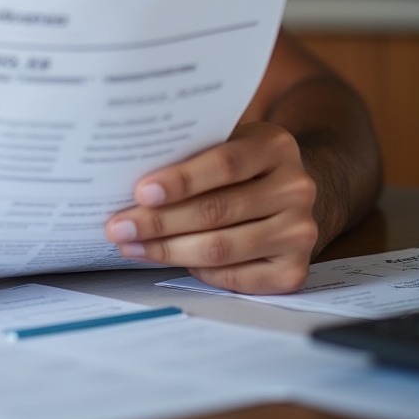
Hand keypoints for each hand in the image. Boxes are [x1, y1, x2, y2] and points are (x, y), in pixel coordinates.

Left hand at [104, 122, 317, 293]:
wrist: (289, 191)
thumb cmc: (241, 165)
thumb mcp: (225, 141)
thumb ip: (192, 152)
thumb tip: (127, 174)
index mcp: (275, 146)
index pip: (225, 164)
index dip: (181, 180)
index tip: (141, 192)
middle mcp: (295, 188)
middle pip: (217, 211)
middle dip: (159, 222)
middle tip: (119, 227)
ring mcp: (299, 232)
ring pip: (222, 248)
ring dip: (168, 250)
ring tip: (131, 245)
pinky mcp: (293, 270)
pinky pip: (234, 277)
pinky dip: (197, 270)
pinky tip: (168, 259)